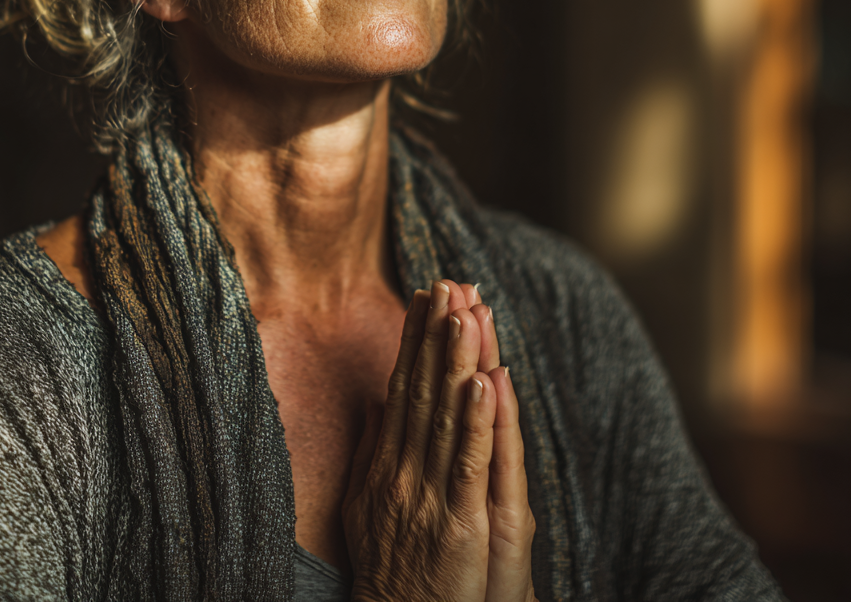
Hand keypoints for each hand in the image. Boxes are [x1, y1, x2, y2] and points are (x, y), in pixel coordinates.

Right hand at [343, 280, 535, 601]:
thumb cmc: (387, 567)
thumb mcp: (366, 502)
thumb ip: (372, 450)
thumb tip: (377, 402)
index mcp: (385, 461)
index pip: (402, 385)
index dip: (415, 338)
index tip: (427, 295)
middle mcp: (401, 469)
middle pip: (422, 389)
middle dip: (436, 334)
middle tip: (448, 283)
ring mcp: (427, 494)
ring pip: (446, 416)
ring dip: (457, 361)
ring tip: (467, 312)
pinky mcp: (458, 524)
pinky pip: (469, 464)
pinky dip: (477, 420)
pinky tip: (484, 380)